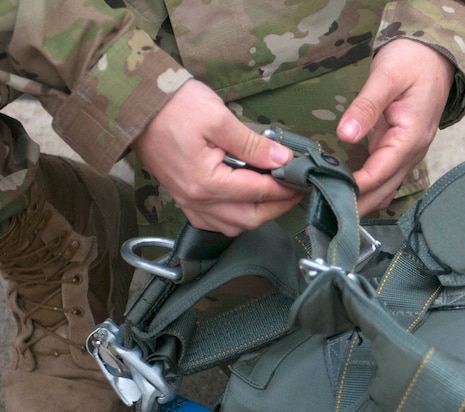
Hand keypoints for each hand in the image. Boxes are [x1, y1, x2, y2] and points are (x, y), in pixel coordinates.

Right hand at [131, 80, 301, 235]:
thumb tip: (283, 159)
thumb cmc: (173, 106)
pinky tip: (245, 205)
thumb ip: (253, 144)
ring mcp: (187, 202)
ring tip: (275, 197)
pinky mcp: (182, 198)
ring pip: (232, 226)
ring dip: (258, 216)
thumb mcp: (219, 118)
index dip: (285, 188)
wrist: (132, 103)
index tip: (302, 180)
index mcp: (207, 183)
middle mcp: (197, 200)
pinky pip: (213, 222)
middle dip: (277, 208)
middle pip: (249, 219)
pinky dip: (234, 219)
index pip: (259, 193)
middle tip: (295, 191)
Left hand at [336, 39, 454, 214]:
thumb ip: (366, 107)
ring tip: (332, 209)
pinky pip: (386, 178)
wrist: (436, 54)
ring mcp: (409, 153)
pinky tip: (349, 193)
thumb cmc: (412, 60)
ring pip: (386, 188)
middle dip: (357, 204)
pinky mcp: (401, 149)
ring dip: (363, 201)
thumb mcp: (386, 77)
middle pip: (384, 190)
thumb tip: (345, 135)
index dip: (355, 188)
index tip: (327, 195)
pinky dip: (369, 189)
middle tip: (324, 214)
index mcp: (411, 138)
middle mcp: (413, 152)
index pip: (380, 173)